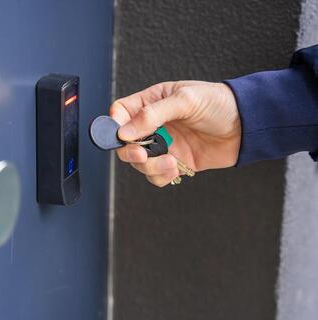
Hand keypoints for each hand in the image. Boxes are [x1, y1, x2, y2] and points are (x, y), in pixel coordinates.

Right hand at [111, 81, 240, 186]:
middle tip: (141, 154)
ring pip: (138, 163)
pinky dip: (161, 176)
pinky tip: (177, 168)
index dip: (114, 124)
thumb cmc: (219, 103)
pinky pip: (155, 175)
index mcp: (151, 102)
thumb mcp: (185, 100)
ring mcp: (163, 145)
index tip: (121, 135)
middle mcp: (152, 125)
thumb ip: (152, 115)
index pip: (120, 113)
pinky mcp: (174, 162)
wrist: (248, 126)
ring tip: (171, 162)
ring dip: (150, 166)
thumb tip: (123, 132)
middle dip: (130, 152)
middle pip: (124, 143)